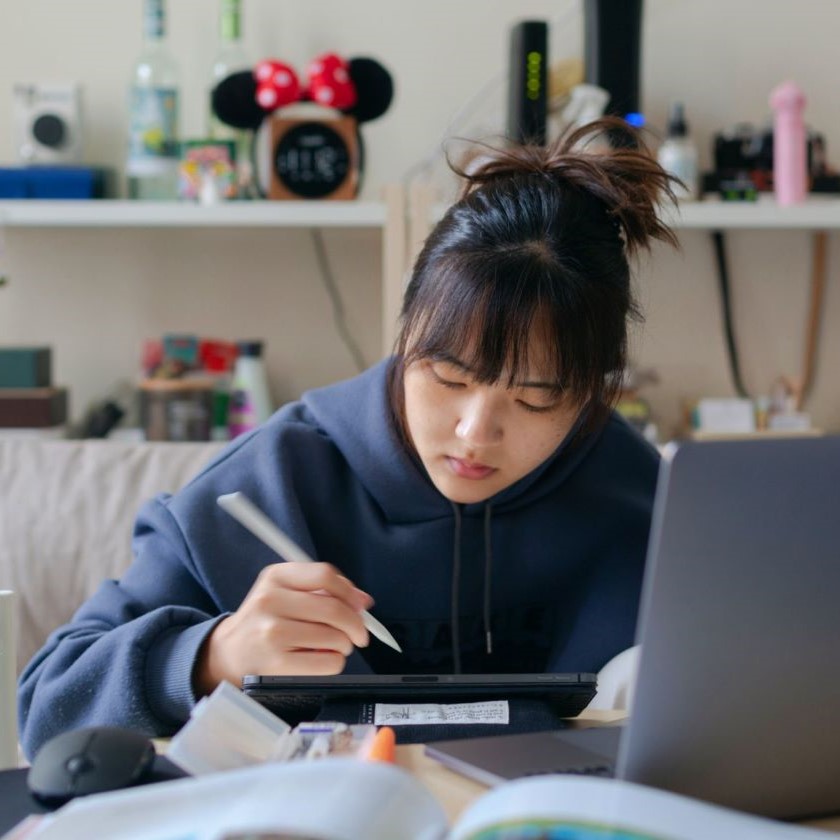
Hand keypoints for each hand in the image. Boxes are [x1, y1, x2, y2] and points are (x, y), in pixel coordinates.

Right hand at [194, 562, 373, 695]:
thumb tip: (363, 601)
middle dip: (356, 624)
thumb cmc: (265, 620)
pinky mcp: (277, 663)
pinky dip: (334, 662)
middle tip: (359, 633)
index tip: (361, 605)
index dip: (350, 591)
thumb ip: (323, 590)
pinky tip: (321, 659)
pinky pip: (328, 662)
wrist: (229, 653)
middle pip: (333, 609)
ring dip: (344, 644)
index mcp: (276, 576)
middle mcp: (270, 601)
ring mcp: (272, 632)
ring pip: (334, 637)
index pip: (325, 575)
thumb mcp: (284, 592)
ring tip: (332, 645)